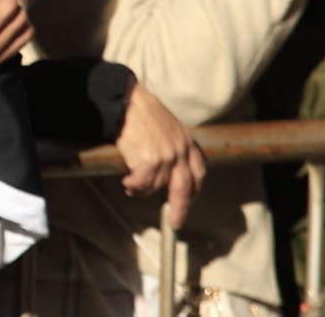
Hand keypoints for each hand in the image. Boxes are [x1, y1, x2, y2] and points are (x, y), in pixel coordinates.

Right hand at [113, 82, 205, 230]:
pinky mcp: (150, 161)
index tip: (189, 199)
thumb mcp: (166, 124)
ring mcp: (166, 157)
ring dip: (143, 190)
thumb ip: (171, 143)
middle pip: (185, 189)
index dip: (195, 189)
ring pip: (156, 186)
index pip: (199, 172)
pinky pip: (142, 184)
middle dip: (180, 208)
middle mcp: (180, 151)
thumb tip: (166, 166)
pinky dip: (133, 186)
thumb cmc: (140, 110)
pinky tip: (126, 182)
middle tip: (175, 222)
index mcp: (186, 142)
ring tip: (131, 186)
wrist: (126, 102)